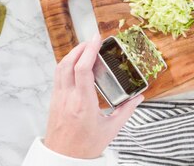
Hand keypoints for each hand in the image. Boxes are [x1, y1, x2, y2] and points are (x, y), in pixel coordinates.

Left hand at [44, 34, 143, 158]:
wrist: (63, 159)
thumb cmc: (85, 147)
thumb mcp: (111, 129)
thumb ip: (126, 111)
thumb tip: (138, 97)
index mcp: (83, 103)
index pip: (82, 70)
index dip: (89, 51)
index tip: (97, 39)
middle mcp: (68, 98)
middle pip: (68, 63)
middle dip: (80, 48)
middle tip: (93, 40)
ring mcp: (59, 99)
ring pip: (60, 68)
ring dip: (72, 54)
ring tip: (85, 48)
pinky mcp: (55, 101)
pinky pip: (58, 76)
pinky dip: (67, 65)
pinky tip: (77, 65)